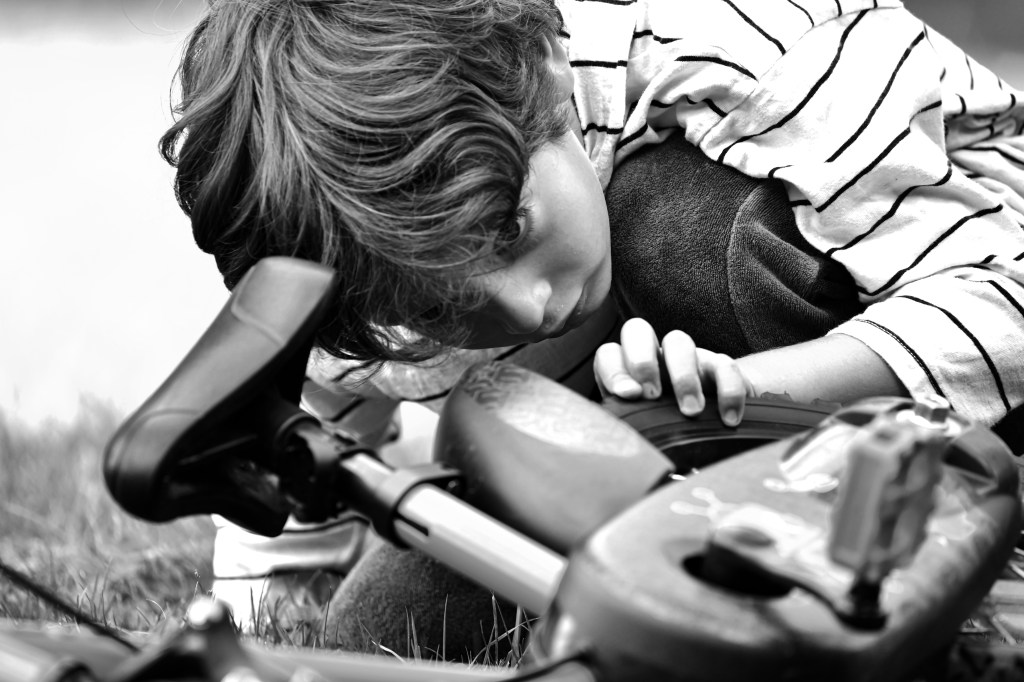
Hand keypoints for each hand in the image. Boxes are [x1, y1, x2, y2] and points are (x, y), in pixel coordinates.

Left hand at [594, 318, 754, 425]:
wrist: (718, 428)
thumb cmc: (671, 431)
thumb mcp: (647, 433)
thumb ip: (632, 430)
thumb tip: (623, 441)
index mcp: (629, 373)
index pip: (609, 355)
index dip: (614, 371)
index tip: (629, 396)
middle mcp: (655, 358)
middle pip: (637, 331)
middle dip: (642, 361)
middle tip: (652, 395)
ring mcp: (688, 359)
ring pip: (678, 341)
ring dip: (683, 377)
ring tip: (690, 412)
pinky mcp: (720, 367)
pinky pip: (725, 365)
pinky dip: (728, 392)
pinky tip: (728, 419)